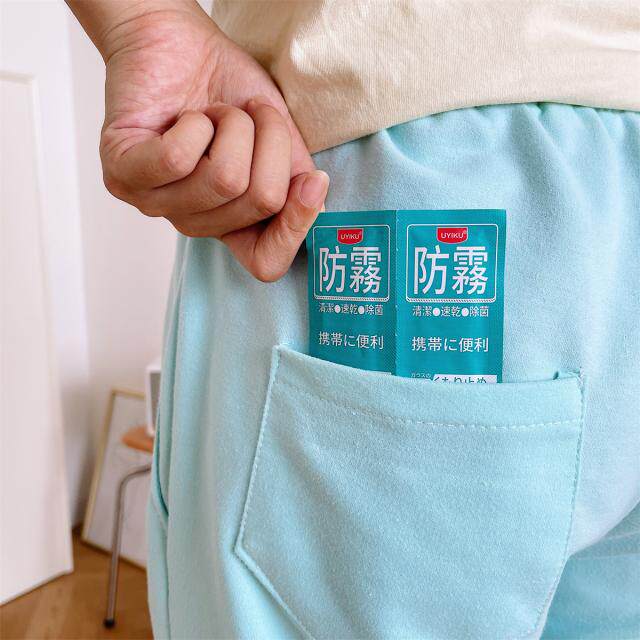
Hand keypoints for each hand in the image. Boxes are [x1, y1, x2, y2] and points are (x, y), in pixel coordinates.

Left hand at [71, 0, 327, 280]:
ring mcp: (156, 206)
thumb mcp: (279, 138)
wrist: (178, 42)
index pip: (266, 264)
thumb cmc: (228, 92)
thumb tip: (315, 194)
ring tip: (214, 114)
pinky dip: (196, 124)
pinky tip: (185, 117)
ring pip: (225, 179)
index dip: (295, 228)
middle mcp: (195, 225)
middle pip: (260, 202)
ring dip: (232, 126)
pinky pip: (178, 159)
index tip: (311, 181)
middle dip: (270, 140)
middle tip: (249, 117)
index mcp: (233, 224)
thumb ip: (296, 177)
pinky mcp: (122, 176)